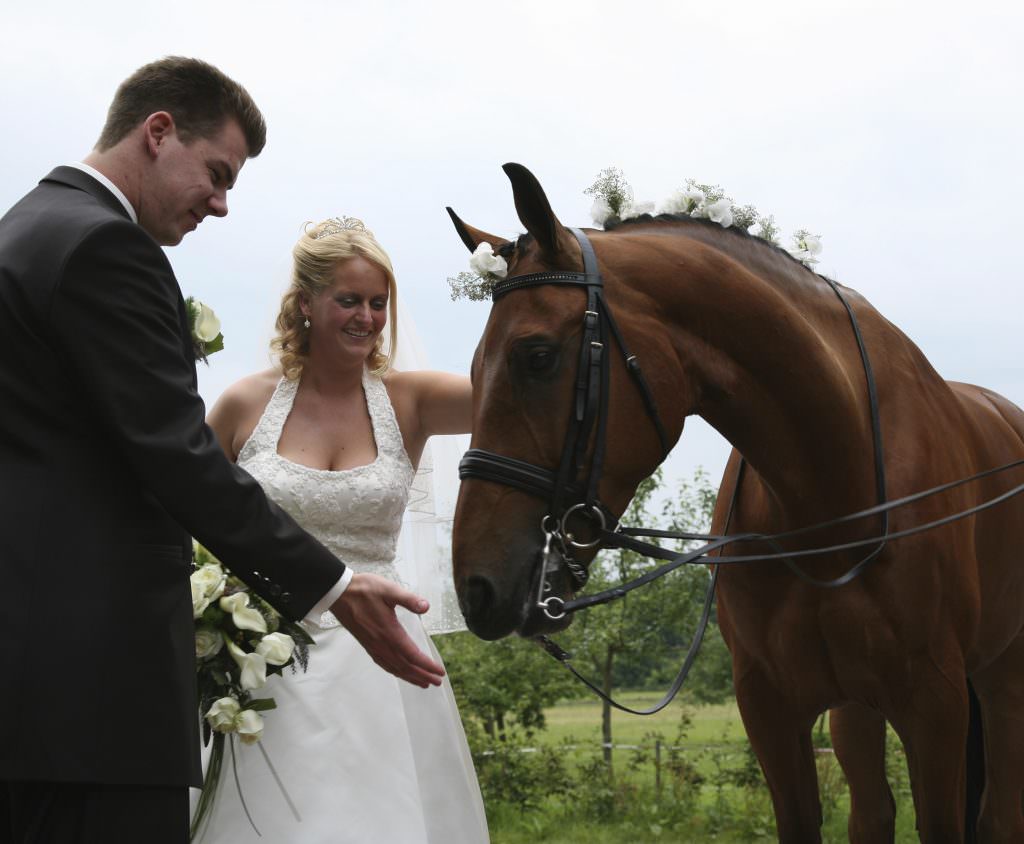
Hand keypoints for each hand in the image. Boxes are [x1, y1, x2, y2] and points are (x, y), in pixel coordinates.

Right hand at [330, 572, 445, 687]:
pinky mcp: (367, 644)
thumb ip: (408, 599)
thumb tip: (426, 606)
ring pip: (394, 668)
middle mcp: (381, 643)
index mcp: (389, 632)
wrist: (339, 593)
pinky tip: (400, 672)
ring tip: (423, 682)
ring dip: (410, 677)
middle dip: (423, 675)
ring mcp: (373, 646)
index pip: (412, 655)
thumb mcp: (389, 590)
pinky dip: (395, 672)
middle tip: (436, 682)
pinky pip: (384, 664)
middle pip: (405, 666)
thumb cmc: (364, 590)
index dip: (427, 665)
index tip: (439, 672)